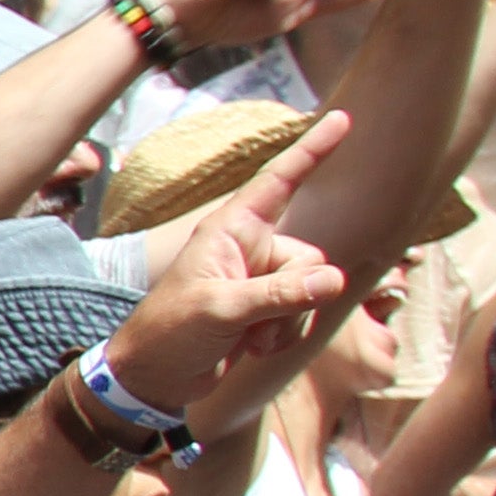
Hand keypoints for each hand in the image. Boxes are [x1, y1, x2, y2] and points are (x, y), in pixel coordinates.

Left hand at [104, 109, 349, 408]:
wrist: (154, 377)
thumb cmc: (170, 333)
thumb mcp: (221, 310)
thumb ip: (279, 295)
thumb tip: (334, 280)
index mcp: (230, 230)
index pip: (279, 181)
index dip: (312, 150)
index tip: (341, 118)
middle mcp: (249, 248)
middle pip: (311, 259)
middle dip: (295, 296)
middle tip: (251, 322)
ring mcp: (260, 280)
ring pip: (313, 292)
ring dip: (287, 323)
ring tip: (244, 338)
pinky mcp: (266, 309)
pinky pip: (304, 316)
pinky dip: (284, 336)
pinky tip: (249, 348)